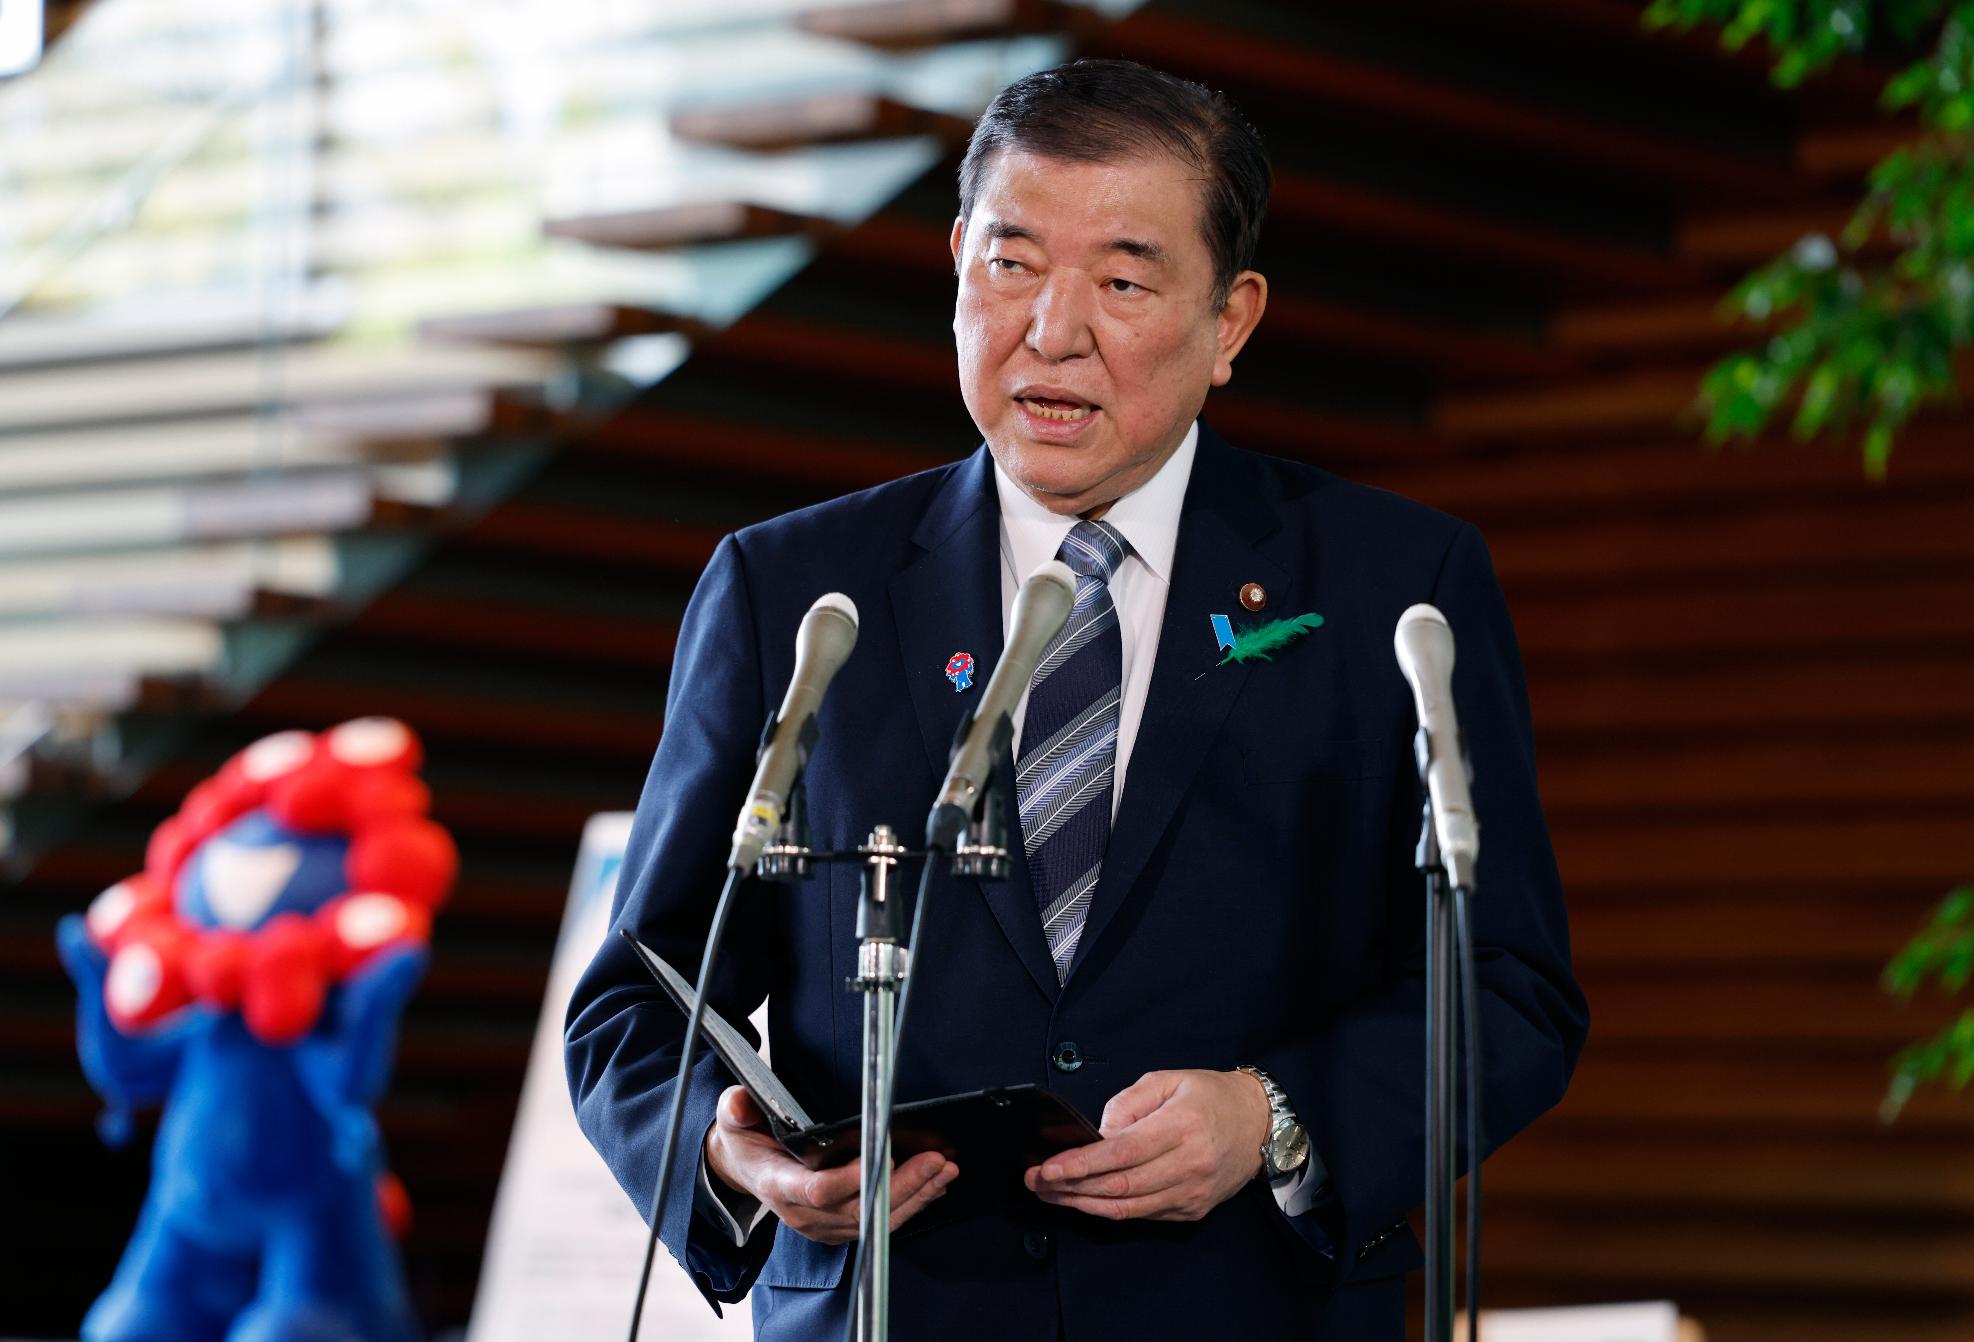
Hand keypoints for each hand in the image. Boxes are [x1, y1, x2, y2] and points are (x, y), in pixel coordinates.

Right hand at [704, 1085, 957, 1243]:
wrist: (747, 1169)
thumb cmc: (747, 1140)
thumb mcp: (733, 1119)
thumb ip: (736, 1109)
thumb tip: (738, 1104)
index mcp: (778, 1184)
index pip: (817, 1190)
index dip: (852, 1178)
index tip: (886, 1156)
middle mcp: (803, 1213)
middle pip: (858, 1208)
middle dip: (901, 1186)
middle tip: (935, 1160)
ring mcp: (823, 1225)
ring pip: (875, 1221)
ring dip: (915, 1196)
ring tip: (945, 1169)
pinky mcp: (840, 1228)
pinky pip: (879, 1224)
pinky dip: (911, 1204)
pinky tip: (935, 1184)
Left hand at [1023, 1068, 1269, 1221]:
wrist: (1258, 1124)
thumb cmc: (1209, 1096)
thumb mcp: (1167, 1080)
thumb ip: (1128, 1103)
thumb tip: (1097, 1135)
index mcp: (1181, 1126)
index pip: (1121, 1153)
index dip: (1080, 1165)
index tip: (1047, 1168)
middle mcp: (1188, 1165)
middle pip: (1119, 1186)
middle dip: (1070, 1187)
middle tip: (1035, 1182)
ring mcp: (1191, 1193)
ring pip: (1128, 1208)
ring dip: (1083, 1204)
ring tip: (1050, 1195)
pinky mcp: (1192, 1210)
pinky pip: (1143, 1215)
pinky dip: (1110, 1210)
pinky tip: (1084, 1201)